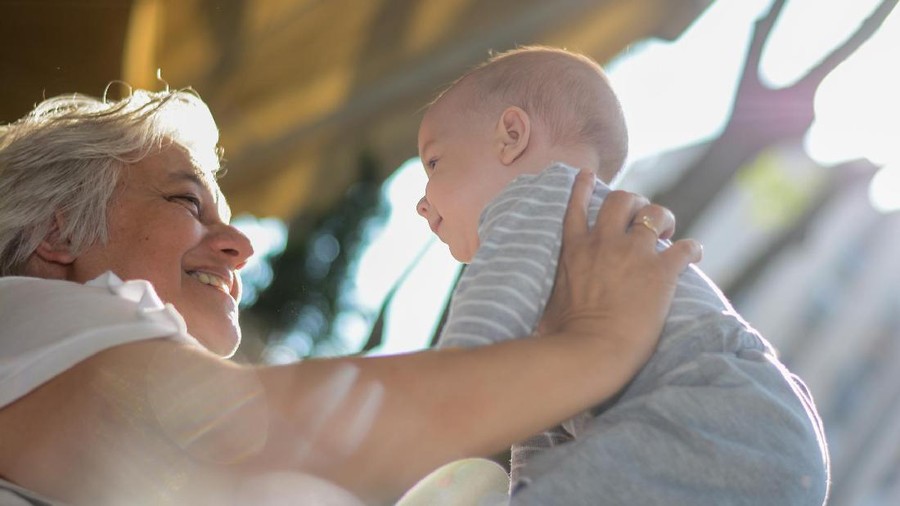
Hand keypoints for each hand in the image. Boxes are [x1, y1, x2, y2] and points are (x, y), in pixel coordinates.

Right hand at [538, 170, 700, 355]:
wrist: (590, 350)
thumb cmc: (562, 338)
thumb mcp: (547, 303)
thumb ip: (551, 295)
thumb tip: (538, 318)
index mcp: (574, 250)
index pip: (576, 207)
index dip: (581, 187)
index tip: (586, 174)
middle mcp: (604, 243)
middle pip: (621, 200)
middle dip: (634, 203)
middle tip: (641, 219)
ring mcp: (633, 254)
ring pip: (656, 214)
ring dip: (664, 219)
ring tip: (668, 231)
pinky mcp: (661, 272)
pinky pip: (685, 247)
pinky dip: (692, 249)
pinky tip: (693, 256)